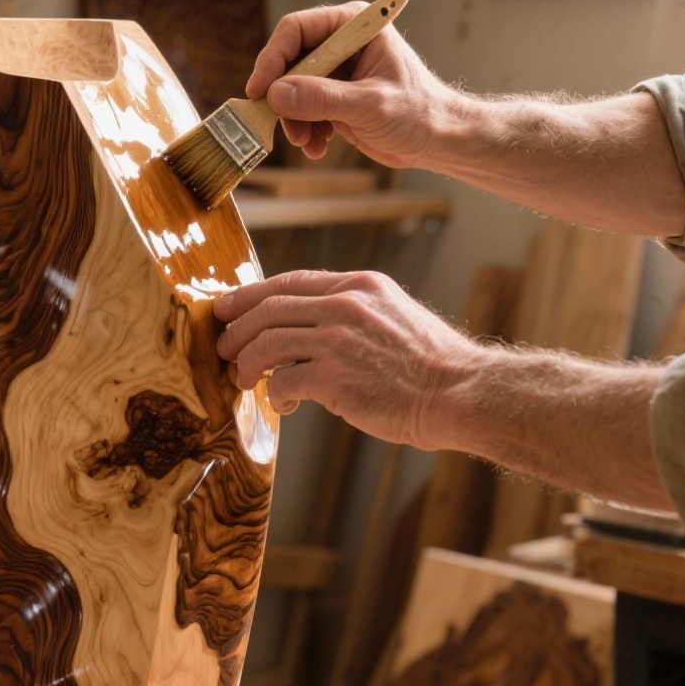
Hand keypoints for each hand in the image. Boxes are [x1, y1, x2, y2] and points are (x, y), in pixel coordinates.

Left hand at [213, 269, 480, 448]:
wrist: (460, 392)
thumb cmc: (430, 364)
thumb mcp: (392, 314)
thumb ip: (351, 312)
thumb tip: (305, 327)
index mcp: (358, 285)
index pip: (288, 281)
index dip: (249, 295)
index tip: (226, 308)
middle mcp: (345, 305)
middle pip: (267, 309)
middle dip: (236, 330)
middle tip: (224, 349)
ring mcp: (337, 339)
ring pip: (266, 343)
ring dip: (245, 363)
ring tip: (242, 379)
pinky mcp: (334, 376)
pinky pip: (282, 381)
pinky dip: (275, 395)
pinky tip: (284, 404)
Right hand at [249, 1, 454, 167]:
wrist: (437, 140)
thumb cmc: (419, 112)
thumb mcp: (369, 105)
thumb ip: (323, 98)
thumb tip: (277, 94)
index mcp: (354, 27)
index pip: (297, 30)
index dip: (273, 58)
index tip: (260, 90)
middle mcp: (340, 44)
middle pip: (289, 61)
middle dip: (283, 97)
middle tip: (284, 124)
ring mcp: (335, 72)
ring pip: (290, 89)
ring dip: (292, 119)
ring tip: (307, 142)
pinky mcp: (332, 97)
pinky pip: (301, 109)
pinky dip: (304, 129)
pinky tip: (318, 146)